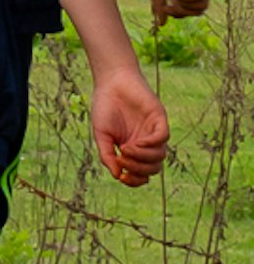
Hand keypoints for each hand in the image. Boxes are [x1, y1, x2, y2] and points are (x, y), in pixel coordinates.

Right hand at [92, 69, 170, 185]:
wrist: (111, 82)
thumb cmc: (105, 107)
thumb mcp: (101, 134)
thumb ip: (107, 155)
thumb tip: (118, 176)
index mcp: (133, 150)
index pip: (141, 174)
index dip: (134, 180)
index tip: (122, 177)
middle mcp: (146, 144)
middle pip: (152, 169)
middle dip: (137, 169)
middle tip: (121, 158)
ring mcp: (154, 133)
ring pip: (159, 157)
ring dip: (143, 158)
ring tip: (126, 148)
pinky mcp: (160, 120)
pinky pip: (162, 139)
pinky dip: (151, 145)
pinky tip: (137, 142)